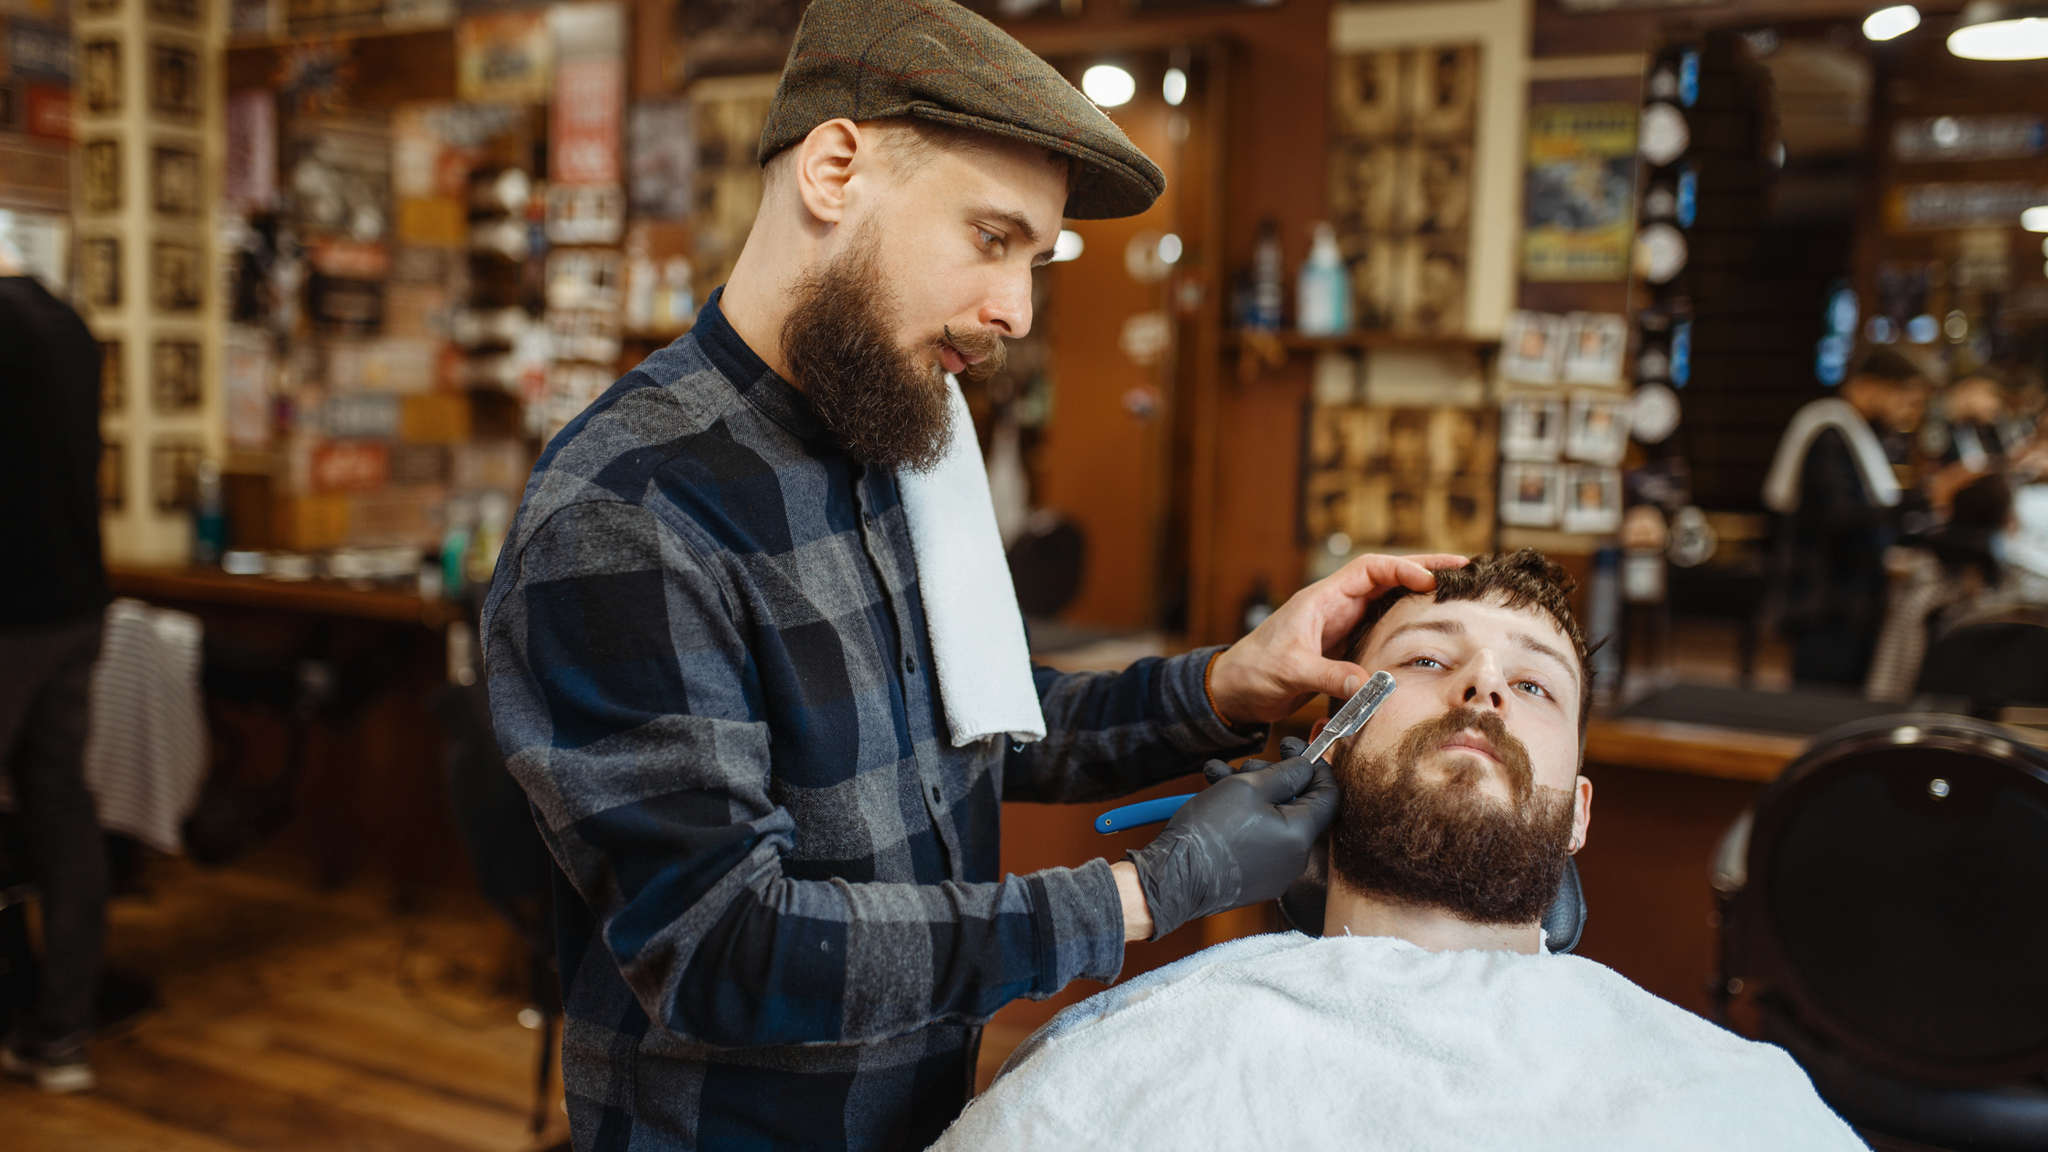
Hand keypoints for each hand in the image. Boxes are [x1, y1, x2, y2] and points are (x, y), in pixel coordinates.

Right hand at [1124, 746, 1338, 939]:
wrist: (1174, 879)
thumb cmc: (1210, 831)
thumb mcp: (1247, 787)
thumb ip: (1285, 774)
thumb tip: (1306, 767)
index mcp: (1300, 835)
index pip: (1329, 795)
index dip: (1315, 766)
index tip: (1295, 748)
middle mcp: (1294, 858)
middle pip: (1297, 804)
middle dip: (1271, 777)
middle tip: (1244, 765)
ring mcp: (1275, 873)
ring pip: (1273, 820)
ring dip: (1250, 793)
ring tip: (1217, 776)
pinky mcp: (1255, 880)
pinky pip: (1260, 840)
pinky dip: (1244, 818)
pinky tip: (1216, 801)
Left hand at [1207, 553, 1464, 724]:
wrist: (1234, 691)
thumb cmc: (1253, 671)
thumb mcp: (1290, 671)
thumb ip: (1327, 675)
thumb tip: (1368, 684)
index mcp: (1321, 599)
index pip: (1369, 570)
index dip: (1401, 569)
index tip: (1429, 580)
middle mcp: (1335, 606)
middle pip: (1387, 577)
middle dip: (1424, 570)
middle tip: (1464, 569)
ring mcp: (1342, 625)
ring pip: (1388, 601)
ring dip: (1419, 596)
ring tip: (1458, 593)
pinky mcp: (1344, 647)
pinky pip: (1382, 628)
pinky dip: (1407, 625)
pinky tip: (1430, 630)